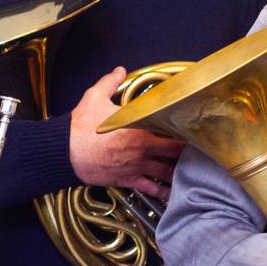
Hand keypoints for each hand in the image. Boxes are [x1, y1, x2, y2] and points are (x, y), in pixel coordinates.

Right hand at [70, 67, 184, 196]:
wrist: (65, 152)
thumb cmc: (80, 127)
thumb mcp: (95, 97)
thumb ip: (110, 82)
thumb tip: (119, 71)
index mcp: (139, 129)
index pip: (171, 130)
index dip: (186, 130)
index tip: (195, 128)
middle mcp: (142, 150)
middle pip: (175, 153)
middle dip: (189, 152)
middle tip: (201, 151)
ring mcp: (136, 167)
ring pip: (166, 172)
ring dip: (180, 172)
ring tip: (193, 172)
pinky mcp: (127, 180)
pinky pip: (150, 188)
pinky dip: (163, 192)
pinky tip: (172, 194)